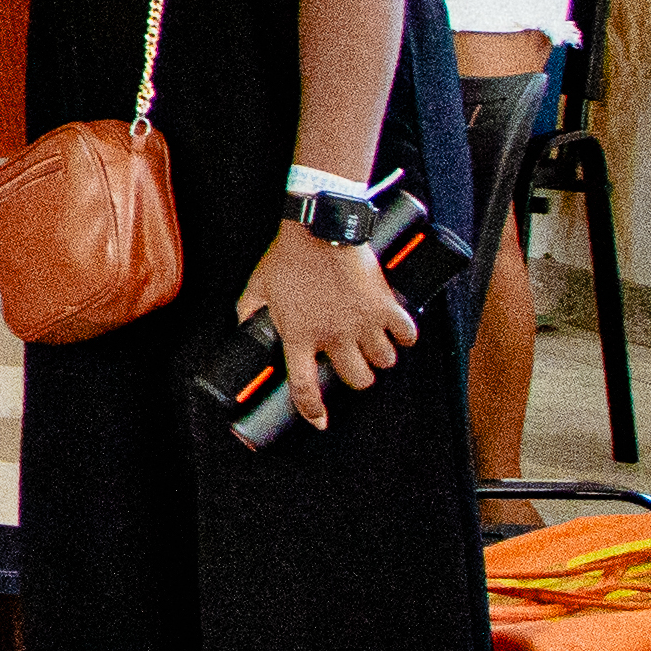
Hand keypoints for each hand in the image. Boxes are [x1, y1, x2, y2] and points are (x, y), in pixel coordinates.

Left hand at [249, 228, 417, 430]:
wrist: (319, 229)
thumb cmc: (288, 257)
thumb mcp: (257, 286)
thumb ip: (248, 311)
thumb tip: (242, 327)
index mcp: (298, 336)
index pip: (304, 388)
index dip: (312, 412)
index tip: (320, 422)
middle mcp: (332, 337)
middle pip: (358, 380)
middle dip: (357, 377)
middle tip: (354, 363)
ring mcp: (362, 324)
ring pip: (384, 362)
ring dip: (380, 356)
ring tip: (373, 343)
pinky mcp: (386, 307)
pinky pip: (408, 336)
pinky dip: (406, 336)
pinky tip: (397, 329)